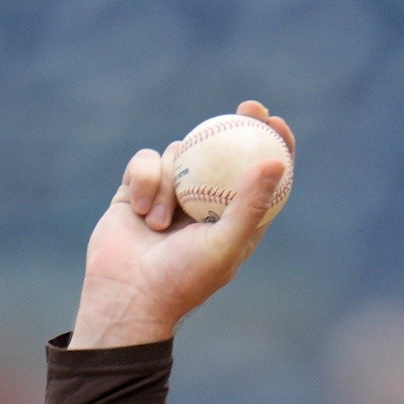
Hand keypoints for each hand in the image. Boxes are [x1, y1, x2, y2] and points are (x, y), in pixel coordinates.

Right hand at [71, 101, 296, 348]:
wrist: (127, 296)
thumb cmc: (183, 278)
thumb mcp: (225, 242)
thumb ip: (250, 203)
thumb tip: (276, 161)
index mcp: (237, 216)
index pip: (261, 174)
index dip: (273, 144)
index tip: (275, 122)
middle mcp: (207, 201)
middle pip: (225, 149)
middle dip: (238, 123)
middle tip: (247, 108)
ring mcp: (172, 193)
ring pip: (180, 153)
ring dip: (170, 181)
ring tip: (159, 223)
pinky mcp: (138, 189)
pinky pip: (145, 160)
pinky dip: (144, 180)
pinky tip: (138, 212)